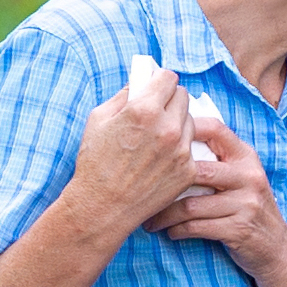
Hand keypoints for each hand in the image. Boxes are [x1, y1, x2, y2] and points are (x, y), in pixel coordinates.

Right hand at [67, 70, 197, 234]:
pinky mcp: (188, 170)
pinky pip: (191, 148)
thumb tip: (141, 82)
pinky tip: (161, 159)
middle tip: (158, 110)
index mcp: (145, 110)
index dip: (161, 80)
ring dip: (178, 123)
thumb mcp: (99, 119)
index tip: (157, 86)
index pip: (169, 78)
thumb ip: (124, 95)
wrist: (102, 208)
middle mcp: (168, 128)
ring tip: (158, 137)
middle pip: (183, 97)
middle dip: (170, 99)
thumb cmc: (95, 163)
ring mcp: (181, 150)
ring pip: (190, 122)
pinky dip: (179, 149)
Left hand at [144, 118, 286, 286]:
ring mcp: (246, 203)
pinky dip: (178, 230)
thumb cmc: (247, 207)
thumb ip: (217, 160)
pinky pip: (197, 227)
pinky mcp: (240, 229)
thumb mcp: (241, 178)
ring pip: (191, 204)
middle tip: (141, 191)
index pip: (215, 129)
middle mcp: (249, 175)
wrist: (276, 247)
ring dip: (164, 214)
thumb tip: (172, 141)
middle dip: (163, 183)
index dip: (184, 128)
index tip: (157, 140)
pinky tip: (170, 231)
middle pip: (196, 170)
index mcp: (246, 156)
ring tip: (150, 220)